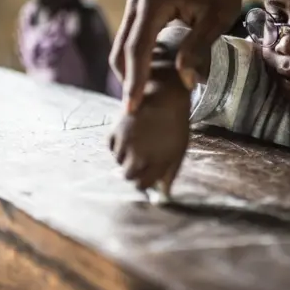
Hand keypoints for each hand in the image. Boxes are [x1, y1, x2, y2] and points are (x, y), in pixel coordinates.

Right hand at [109, 69, 190, 192]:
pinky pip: (111, 147)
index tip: (146, 176)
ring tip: (138, 143)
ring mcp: (126, 142)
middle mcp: (139, 154)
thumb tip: (164, 193)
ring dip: (125, 157)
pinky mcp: (115, 130)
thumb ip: (170, 173)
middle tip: (140, 161)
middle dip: (133, 171)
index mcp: (158, 162)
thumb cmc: (175, 125)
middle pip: (127, 175)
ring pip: (118, 161)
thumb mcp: (178, 150)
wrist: (164, 96)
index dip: (143, 182)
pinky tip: (128, 137)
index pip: (141, 185)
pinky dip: (117, 145)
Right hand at [110, 0, 267, 113]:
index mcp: (152, 5)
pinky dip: (134, 60)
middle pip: (121, 51)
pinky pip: (130, 39)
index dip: (135, 81)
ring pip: (122, 46)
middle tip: (136, 111)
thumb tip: (184, 80)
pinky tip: (145, 77)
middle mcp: (136, 4)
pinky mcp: (140, 9)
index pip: (137, 50)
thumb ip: (198, 48)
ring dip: (129, 72)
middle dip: (127, 81)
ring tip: (139, 99)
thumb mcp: (216, 18)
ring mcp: (135, 5)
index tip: (133, 107)